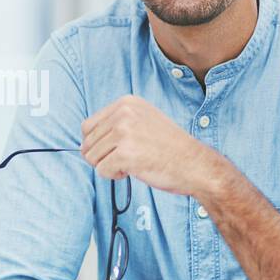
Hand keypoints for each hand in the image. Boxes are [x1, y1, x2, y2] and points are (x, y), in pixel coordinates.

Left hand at [80, 95, 218, 195]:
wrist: (195, 164)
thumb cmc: (170, 148)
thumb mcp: (144, 121)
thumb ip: (117, 124)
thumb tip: (83, 142)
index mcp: (126, 103)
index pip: (88, 126)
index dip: (96, 144)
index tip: (115, 150)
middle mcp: (123, 114)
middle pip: (87, 143)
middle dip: (102, 157)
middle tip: (125, 159)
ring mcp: (124, 132)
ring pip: (91, 157)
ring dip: (108, 166)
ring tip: (132, 163)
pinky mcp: (125, 153)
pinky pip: (102, 171)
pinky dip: (114, 176)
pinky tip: (133, 170)